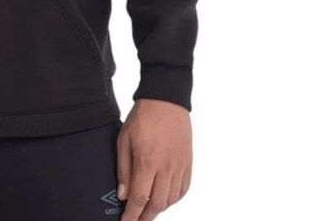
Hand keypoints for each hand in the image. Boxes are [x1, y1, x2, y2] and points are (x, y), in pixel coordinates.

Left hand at [117, 98, 192, 220]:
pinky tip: (164, 199)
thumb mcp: (124, 140)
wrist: (166, 100)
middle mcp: (166, 168)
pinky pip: (183, 190)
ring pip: (171, 200)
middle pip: (157, 204)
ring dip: (159, 209)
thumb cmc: (143, 117)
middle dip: (145, 217)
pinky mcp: (188, 164)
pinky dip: (173, 199)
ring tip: (147, 211)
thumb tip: (122, 195)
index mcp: (148, 162)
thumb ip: (123, 169)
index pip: (139, 199)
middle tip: (135, 220)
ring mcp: (180, 167)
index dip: (132, 215)